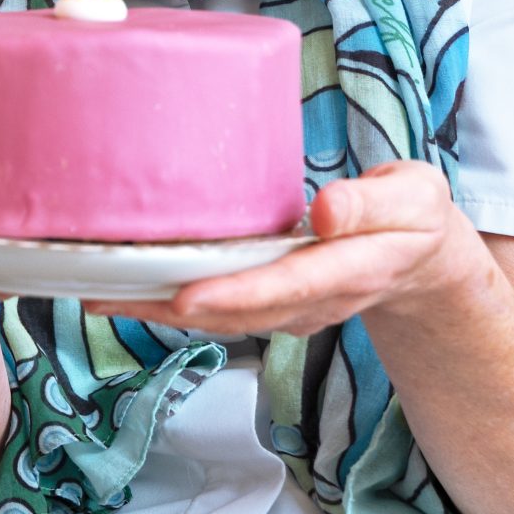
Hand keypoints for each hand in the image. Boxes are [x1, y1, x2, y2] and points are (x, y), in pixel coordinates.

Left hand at [84, 161, 488, 334]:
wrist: (421, 258)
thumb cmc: (412, 216)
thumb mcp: (413, 197)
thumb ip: (372, 203)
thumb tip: (325, 212)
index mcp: (350, 268)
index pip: (287, 284)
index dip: (236, 294)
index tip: (186, 295)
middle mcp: (311, 300)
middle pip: (235, 311)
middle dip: (169, 307)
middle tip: (105, 292)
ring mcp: (287, 309)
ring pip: (216, 316)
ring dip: (155, 308)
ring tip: (93, 289)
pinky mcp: (267, 303)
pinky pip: (213, 306)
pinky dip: (165, 301)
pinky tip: (120, 286)